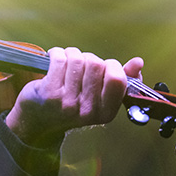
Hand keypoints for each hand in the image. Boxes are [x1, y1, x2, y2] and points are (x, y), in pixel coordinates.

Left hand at [5, 48, 143, 147]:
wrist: (38, 122)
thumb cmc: (70, 105)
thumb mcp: (98, 99)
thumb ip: (120, 81)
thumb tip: (138, 62)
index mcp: (105, 112)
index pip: (117, 79)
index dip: (111, 66)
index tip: (103, 66)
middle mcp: (86, 110)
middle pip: (96, 64)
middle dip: (88, 58)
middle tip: (80, 65)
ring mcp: (66, 102)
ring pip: (77, 59)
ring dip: (72, 53)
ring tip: (66, 61)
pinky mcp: (48, 92)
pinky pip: (59, 59)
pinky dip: (57, 52)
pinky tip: (54, 58)